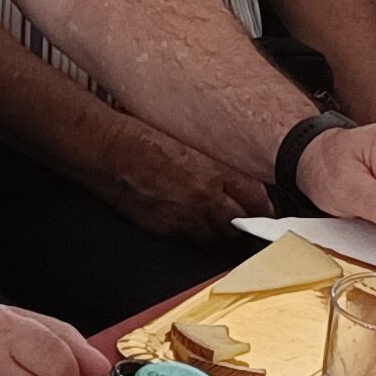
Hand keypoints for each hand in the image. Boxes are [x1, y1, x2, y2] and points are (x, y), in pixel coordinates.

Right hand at [97, 117, 268, 241]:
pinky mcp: (165, 228)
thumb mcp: (189, 142)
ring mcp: (184, 217)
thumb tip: (229, 176)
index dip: (263, 207)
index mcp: (214, 171)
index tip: (265, 209)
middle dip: (242, 221)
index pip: (255, 197)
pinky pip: (187, 237)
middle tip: (242, 218)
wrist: (110, 152)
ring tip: (212, 220)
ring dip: (217, 230)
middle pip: (238, 223)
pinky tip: (185, 219)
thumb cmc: (143, 137)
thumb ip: (213, 164)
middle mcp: (204, 198)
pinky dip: (191, 232)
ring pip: (215, 236)